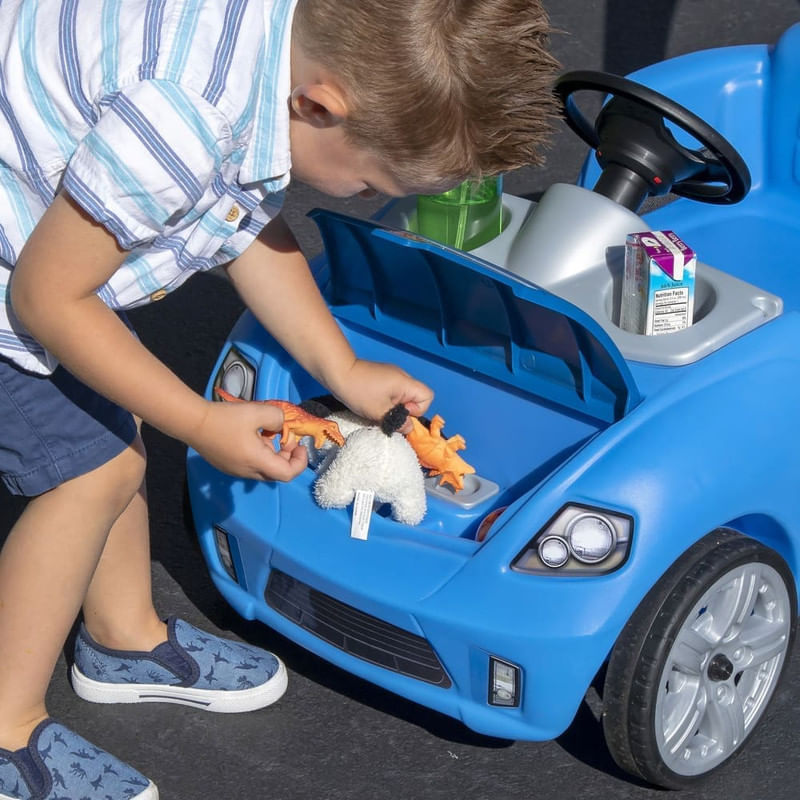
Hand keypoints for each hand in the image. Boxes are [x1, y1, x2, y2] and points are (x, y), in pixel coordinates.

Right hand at [188, 399, 308, 480]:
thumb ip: (278, 418)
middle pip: (277, 473)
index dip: (300, 462)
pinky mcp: (227, 466)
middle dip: (287, 457)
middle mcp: (248, 472)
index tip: (300, 445)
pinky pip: (251, 466)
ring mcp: (236, 471)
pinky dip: (260, 455)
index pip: (287, 474)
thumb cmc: (227, 418)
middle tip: (285, 437)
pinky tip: (253, 437)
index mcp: (257, 462)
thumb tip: (282, 425)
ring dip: (273, 455)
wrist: (193, 422)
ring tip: (269, 434)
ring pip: (263, 469)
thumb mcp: (258, 411)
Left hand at [331, 359, 433, 430]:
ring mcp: (393, 374)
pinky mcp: (383, 375)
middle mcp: (403, 376)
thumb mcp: (379, 412)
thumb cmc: (359, 392)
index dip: (418, 409)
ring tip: (378, 409)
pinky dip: (387, 399)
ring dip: (395, 405)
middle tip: (387, 413)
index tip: (400, 412)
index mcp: (406, 383)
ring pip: (403, 395)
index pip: (427, 396)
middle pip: (416, 396)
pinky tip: (372, 401)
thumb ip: (397, 422)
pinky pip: (393, 390)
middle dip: (404, 409)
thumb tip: (408, 428)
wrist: (338, 373)